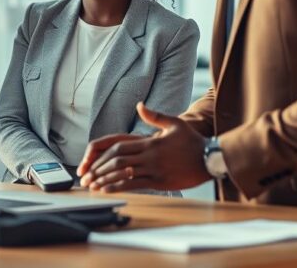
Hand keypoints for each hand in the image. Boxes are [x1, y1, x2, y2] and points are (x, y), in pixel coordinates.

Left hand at [78, 102, 209, 191]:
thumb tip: (139, 105)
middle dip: (99, 169)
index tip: (91, 162)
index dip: (102, 156)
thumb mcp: (174, 123)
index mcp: (149, 142)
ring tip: (92, 185)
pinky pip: (135, 185)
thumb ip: (154, 116)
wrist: (210, 159)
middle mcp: (149, 156)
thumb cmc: (192, 142)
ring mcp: (154, 170)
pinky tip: (108, 191)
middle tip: (86, 176)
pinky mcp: (160, 182)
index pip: (118, 147)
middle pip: (117, 161)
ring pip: (124, 174)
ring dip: (105, 180)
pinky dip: (119, 187)